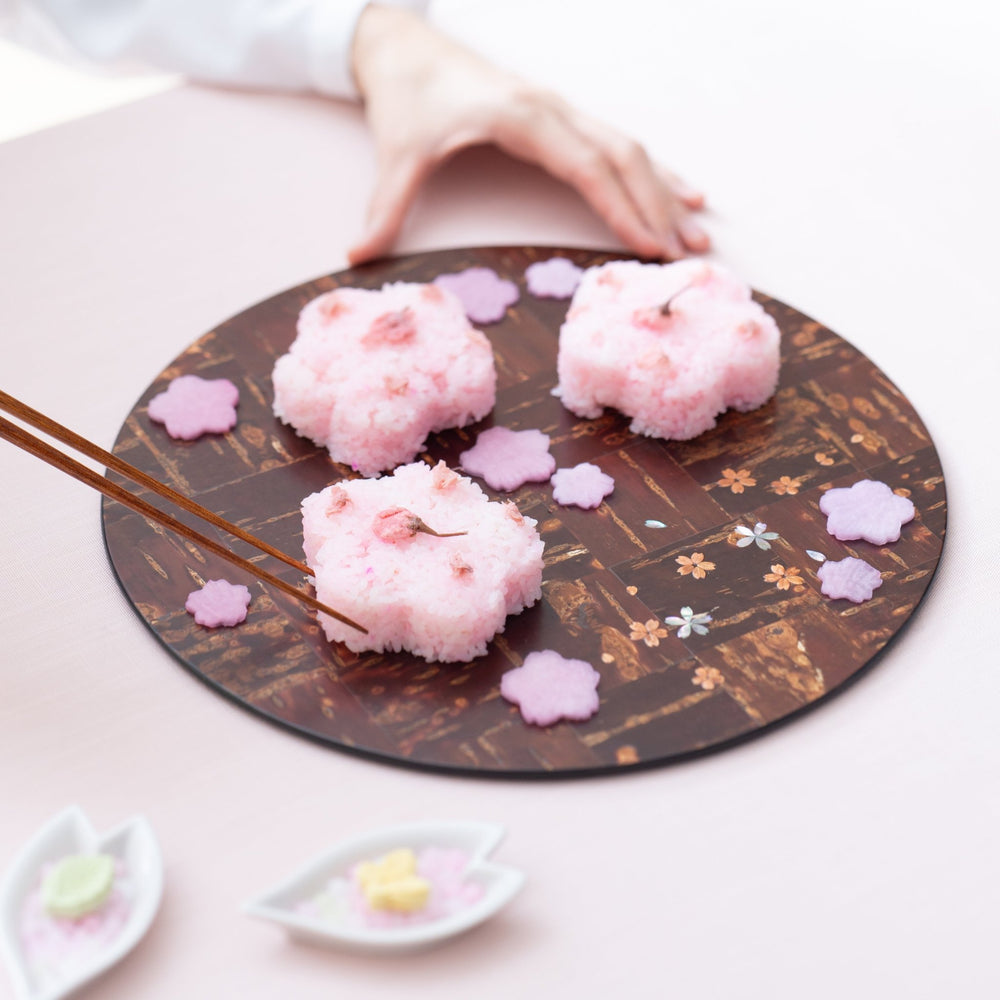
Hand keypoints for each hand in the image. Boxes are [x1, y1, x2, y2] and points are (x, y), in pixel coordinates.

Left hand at [347, 5, 708, 264]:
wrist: (403, 45)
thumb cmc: (406, 97)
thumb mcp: (396, 152)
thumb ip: (385, 206)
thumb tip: (358, 255)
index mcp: (523, 117)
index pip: (587, 167)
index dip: (622, 208)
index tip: (649, 247)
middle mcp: (553, 108)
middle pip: (623, 158)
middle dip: (658, 207)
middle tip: (686, 254)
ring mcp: (562, 108)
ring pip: (629, 148)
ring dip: (665, 190)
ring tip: (698, 230)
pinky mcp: (560, 115)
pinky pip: (617, 142)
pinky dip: (652, 170)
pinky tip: (680, 190)